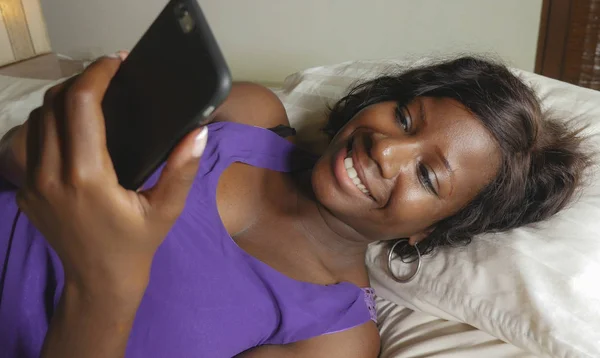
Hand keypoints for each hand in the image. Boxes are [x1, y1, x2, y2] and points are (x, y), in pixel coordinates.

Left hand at [16, 54, 206, 299]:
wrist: (99, 281)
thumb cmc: (136, 244)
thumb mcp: (166, 209)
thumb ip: (182, 169)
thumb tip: (197, 132)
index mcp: (88, 177)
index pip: (81, 105)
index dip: (97, 74)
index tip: (116, 63)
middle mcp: (51, 176)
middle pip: (54, 104)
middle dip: (81, 81)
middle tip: (109, 78)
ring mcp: (31, 184)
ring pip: (36, 119)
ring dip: (62, 101)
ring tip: (92, 98)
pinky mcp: (24, 190)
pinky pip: (29, 142)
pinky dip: (49, 124)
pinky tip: (73, 129)